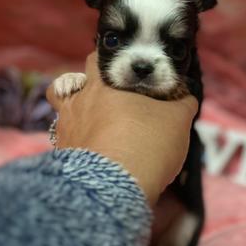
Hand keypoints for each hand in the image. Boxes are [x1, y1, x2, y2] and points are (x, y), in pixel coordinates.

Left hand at [46, 52, 197, 204]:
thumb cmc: (147, 142)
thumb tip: (186, 98)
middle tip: (105, 97)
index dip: (106, 61)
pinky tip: (94, 150)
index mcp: (101, 86)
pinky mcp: (61, 157)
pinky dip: (77, 141)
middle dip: (83, 86)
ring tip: (92, 121)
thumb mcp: (176, 121)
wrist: (116, 186)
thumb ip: (182, 104)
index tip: (119, 70)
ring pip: (59, 113)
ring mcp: (65, 130)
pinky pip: (64, 141)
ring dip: (72, 112)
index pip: (96, 59)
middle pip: (65, 83)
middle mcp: (76, 104)